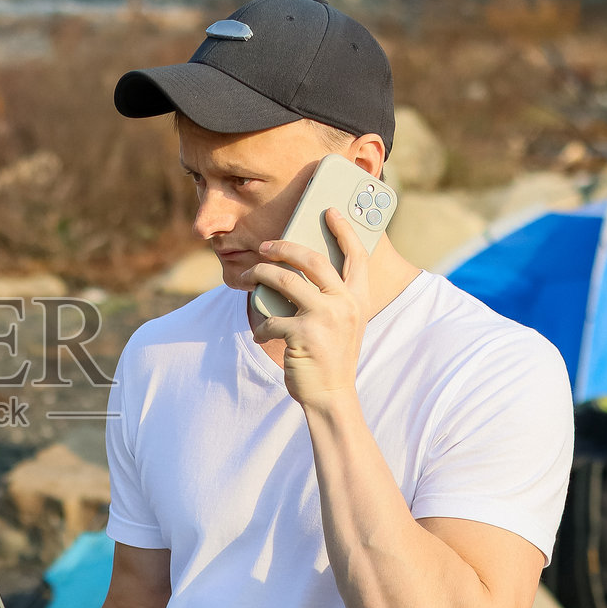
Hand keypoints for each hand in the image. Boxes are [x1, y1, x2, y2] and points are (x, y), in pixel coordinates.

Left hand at [245, 208, 371, 407]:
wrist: (331, 396)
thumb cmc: (331, 357)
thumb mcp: (342, 324)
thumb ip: (331, 299)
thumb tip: (295, 271)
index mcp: (358, 299)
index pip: (357, 255)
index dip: (344, 230)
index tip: (329, 211)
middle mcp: (345, 304)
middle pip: (311, 259)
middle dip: (283, 247)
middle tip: (265, 246)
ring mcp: (325, 318)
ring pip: (284, 281)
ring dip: (260, 276)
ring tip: (248, 277)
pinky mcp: (303, 334)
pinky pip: (271, 318)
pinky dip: (260, 326)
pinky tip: (261, 335)